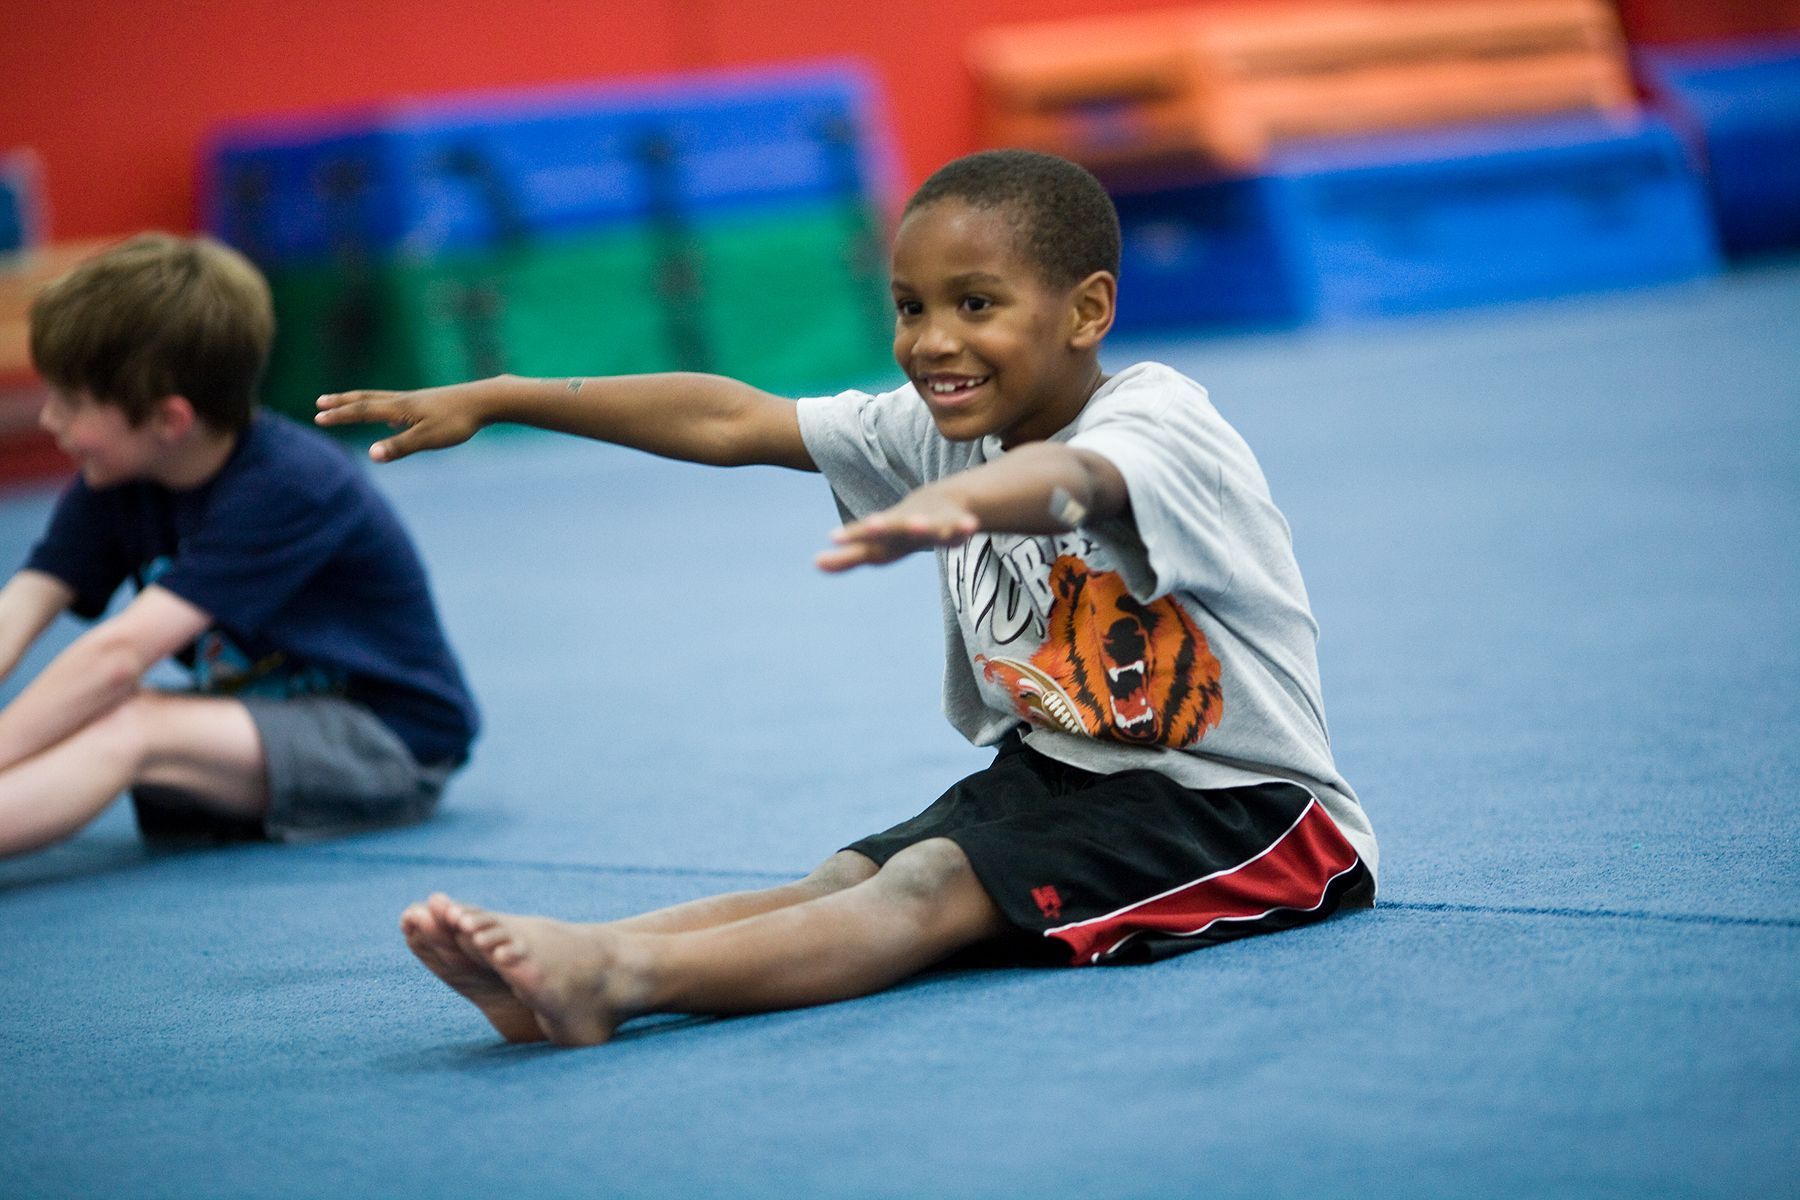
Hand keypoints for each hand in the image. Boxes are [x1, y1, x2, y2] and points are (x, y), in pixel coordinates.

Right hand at [314, 380, 497, 461]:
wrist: (484, 400)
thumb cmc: (457, 421)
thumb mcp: (428, 438)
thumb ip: (399, 447)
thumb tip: (371, 455)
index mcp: (399, 408)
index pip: (362, 411)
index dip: (340, 414)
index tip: (318, 417)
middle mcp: (403, 400)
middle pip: (366, 399)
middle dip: (342, 403)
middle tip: (320, 402)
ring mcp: (415, 400)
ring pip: (380, 398)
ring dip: (359, 401)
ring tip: (344, 403)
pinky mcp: (427, 403)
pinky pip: (396, 403)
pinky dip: (383, 406)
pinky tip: (391, 416)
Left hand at [816, 489, 978, 572]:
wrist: (939, 503)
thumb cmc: (899, 531)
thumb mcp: (876, 548)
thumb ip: (847, 559)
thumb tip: (815, 563)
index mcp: (887, 534)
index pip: (865, 538)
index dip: (852, 537)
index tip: (832, 537)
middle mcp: (905, 525)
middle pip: (892, 527)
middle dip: (882, 527)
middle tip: (870, 525)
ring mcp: (930, 523)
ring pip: (927, 525)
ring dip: (921, 526)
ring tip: (916, 526)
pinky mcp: (954, 523)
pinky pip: (960, 527)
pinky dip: (963, 527)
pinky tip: (970, 527)